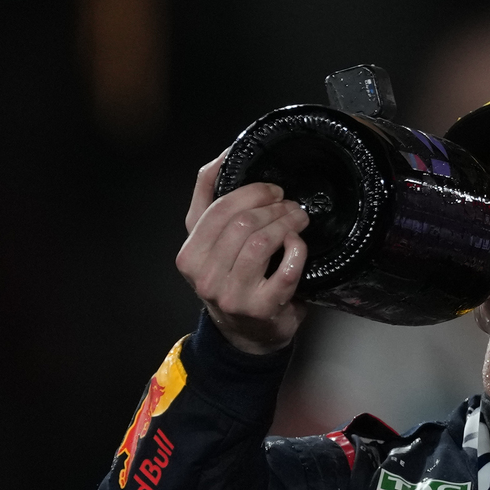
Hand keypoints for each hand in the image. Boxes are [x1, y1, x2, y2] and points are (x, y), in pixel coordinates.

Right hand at [175, 150, 309, 353]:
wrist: (247, 334)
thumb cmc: (232, 281)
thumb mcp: (210, 242)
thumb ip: (209, 199)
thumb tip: (224, 155)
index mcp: (189, 255)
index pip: (217, 209)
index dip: (250, 192)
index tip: (272, 189)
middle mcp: (204, 276)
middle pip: (240, 223)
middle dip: (273, 207)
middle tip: (291, 205)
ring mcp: (232, 294)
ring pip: (261, 242)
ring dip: (287, 224)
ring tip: (299, 219)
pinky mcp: (262, 308)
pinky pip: (285, 269)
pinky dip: (297, 251)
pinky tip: (298, 246)